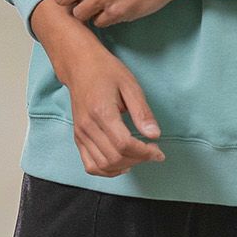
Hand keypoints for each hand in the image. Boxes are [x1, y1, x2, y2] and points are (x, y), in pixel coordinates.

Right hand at [57, 41, 165, 176]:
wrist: (79, 66)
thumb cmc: (106, 72)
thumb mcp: (130, 86)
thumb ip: (142, 112)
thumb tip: (154, 135)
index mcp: (102, 112)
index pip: (124, 144)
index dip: (144, 153)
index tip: (158, 152)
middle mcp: (87, 127)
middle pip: (114, 157)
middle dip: (138, 160)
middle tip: (152, 152)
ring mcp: (80, 134)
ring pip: (103, 165)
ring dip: (124, 166)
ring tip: (138, 157)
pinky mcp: (77, 138)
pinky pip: (90, 165)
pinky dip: (107, 170)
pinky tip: (121, 164)